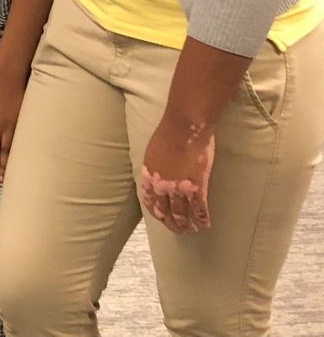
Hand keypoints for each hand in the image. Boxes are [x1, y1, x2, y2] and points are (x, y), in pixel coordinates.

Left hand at [140, 113, 215, 233]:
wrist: (184, 126)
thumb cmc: (169, 133)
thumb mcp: (153, 151)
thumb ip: (154, 166)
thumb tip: (158, 175)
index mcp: (149, 175)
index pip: (149, 201)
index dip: (156, 212)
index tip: (161, 218)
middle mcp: (161, 185)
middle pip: (166, 212)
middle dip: (172, 223)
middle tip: (179, 229)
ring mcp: (178, 188)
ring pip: (182, 214)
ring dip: (188, 225)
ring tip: (192, 229)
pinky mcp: (196, 187)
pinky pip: (199, 209)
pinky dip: (203, 219)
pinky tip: (206, 224)